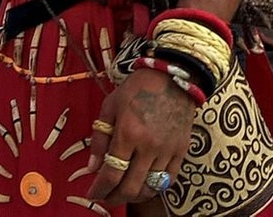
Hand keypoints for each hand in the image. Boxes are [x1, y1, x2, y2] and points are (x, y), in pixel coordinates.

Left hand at [85, 67, 192, 204]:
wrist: (172, 75)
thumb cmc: (137, 88)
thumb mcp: (110, 107)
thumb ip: (99, 138)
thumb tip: (91, 167)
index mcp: (127, 133)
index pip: (111, 175)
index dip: (99, 190)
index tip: (92, 194)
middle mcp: (148, 145)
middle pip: (130, 188)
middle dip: (114, 198)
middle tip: (106, 197)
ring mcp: (167, 150)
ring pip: (149, 188)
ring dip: (133, 196)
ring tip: (124, 193)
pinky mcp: (181, 150)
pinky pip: (168, 180)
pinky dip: (155, 188)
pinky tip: (145, 185)